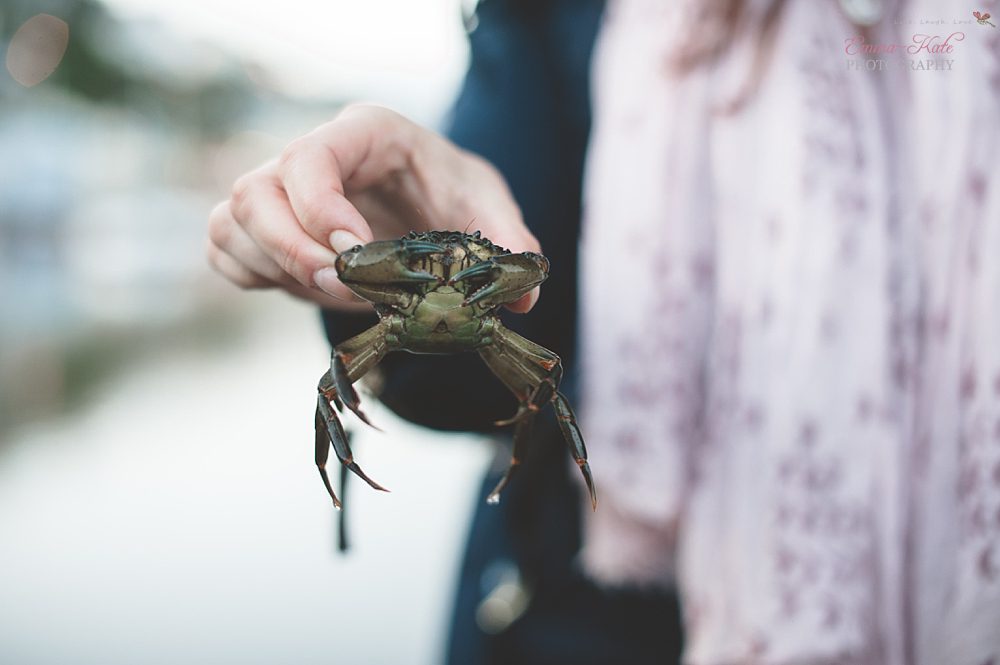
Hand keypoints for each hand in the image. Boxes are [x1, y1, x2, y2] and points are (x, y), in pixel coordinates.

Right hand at [207, 104, 539, 311]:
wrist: (422, 198)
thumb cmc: (448, 189)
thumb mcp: (486, 204)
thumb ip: (506, 241)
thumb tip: (524, 296)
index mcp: (361, 133)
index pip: (310, 158)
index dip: (320, 209)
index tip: (353, 255)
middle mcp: (308, 155)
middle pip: (255, 194)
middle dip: (292, 252)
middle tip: (342, 289)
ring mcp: (276, 190)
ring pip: (231, 222)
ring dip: (273, 268)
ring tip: (335, 293)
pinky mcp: (260, 227)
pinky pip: (223, 249)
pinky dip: (252, 276)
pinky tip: (304, 287)